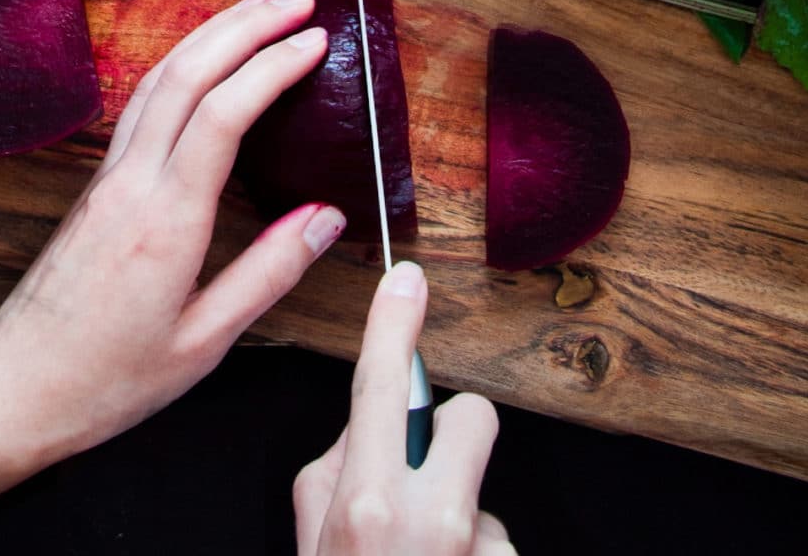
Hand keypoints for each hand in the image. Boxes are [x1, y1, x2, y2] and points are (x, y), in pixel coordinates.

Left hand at [0, 0, 345, 468]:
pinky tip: (197, 62)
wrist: (13, 389)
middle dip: (245, 29)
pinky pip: (140, 105)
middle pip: (188, 75)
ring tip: (254, 10)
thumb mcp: (203, 344)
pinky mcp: (95, 188)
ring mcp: (107, 180)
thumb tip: (327, 218)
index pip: (224, 114)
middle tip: (297, 1)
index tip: (315, 40)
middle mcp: (131, 184)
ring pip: (158, 81)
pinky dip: (178, 67)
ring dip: (208, 36)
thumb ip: (267, 274)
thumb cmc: (106, 380)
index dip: (272, 66)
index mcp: (165, 221)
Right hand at [294, 263, 509, 554]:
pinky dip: (472, 553)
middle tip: (425, 478)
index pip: (382, 386)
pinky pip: (496, 539)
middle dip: (451, 434)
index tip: (406, 279)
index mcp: (369, 504)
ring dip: (455, 515)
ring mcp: (478, 548)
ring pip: (479, 489)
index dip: (392, 324)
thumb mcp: (311, 539)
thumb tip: (361, 429)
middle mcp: (432, 521)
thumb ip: (333, 471)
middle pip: (470, 416)